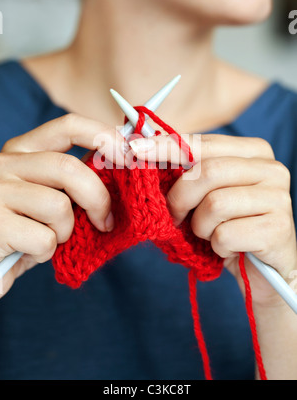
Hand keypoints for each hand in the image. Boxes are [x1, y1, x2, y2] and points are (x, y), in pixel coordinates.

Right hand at [0, 114, 125, 298]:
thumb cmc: (15, 227)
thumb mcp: (39, 195)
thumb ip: (68, 181)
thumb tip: (115, 169)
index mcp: (20, 151)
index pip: (68, 126)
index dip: (104, 136)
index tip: (128, 155)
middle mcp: (5, 165)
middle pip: (69, 168)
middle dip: (98, 198)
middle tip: (106, 221)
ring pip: (58, 206)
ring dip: (66, 231)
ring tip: (48, 240)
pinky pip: (44, 239)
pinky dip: (46, 253)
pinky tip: (27, 253)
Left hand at [129, 134, 296, 306]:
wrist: (263, 271)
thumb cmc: (229, 225)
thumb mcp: (207, 193)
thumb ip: (187, 169)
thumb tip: (141, 147)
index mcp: (255, 152)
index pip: (204, 143)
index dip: (167, 148)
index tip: (136, 149)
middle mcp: (271, 169)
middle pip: (207, 172)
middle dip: (180, 198)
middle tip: (174, 216)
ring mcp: (279, 198)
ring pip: (214, 205)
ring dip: (201, 227)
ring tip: (210, 235)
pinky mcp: (278, 228)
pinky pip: (225, 235)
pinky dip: (217, 247)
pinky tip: (227, 250)